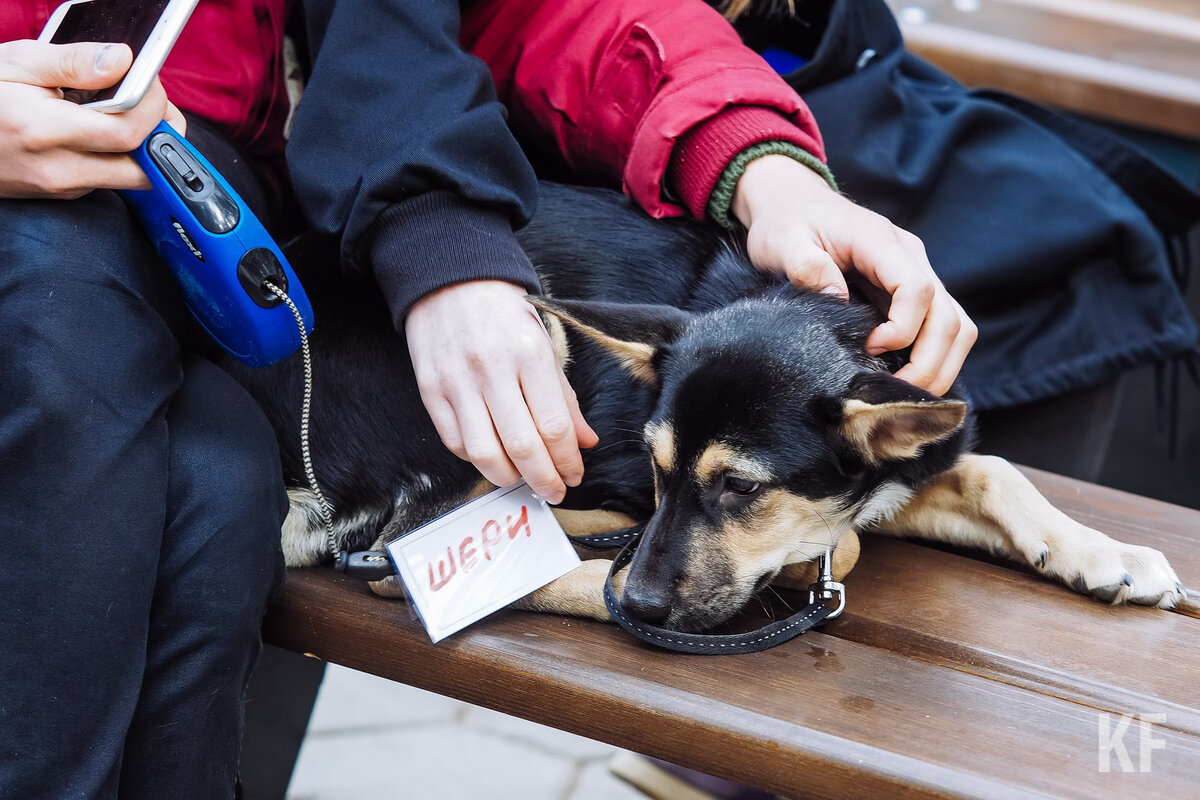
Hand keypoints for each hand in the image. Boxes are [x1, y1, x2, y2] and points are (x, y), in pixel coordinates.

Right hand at [0, 39, 185, 198]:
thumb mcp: (18, 63)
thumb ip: (74, 62)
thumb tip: (123, 61)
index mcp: (46, 132)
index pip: (130, 132)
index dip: (154, 107)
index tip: (150, 83)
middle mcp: (60, 169)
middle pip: (145, 170)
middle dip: (162, 138)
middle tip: (153, 105)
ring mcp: (65, 187)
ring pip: (131, 178)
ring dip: (142, 147)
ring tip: (123, 111)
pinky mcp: (66, 193)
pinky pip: (110, 178)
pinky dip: (118, 154)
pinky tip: (98, 128)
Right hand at [405, 280, 598, 502]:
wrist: (450, 280)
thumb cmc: (503, 313)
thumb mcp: (544, 343)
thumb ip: (565, 397)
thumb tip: (585, 442)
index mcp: (529, 355)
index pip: (555, 425)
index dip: (568, 460)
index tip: (574, 475)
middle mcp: (492, 370)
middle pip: (523, 446)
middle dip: (544, 479)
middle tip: (554, 490)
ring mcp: (457, 382)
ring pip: (484, 453)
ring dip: (508, 477)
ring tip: (523, 479)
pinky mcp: (431, 390)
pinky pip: (455, 442)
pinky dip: (476, 460)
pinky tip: (493, 458)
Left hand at [731, 154, 976, 395]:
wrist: (796, 205)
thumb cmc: (788, 224)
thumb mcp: (783, 240)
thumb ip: (806, 266)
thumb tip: (838, 301)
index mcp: (880, 241)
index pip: (916, 288)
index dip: (902, 328)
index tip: (870, 349)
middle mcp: (911, 257)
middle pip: (948, 316)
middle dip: (929, 364)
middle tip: (894, 396)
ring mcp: (918, 274)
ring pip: (958, 326)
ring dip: (941, 367)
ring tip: (905, 396)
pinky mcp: (915, 293)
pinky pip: (944, 328)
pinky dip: (936, 359)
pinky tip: (907, 382)